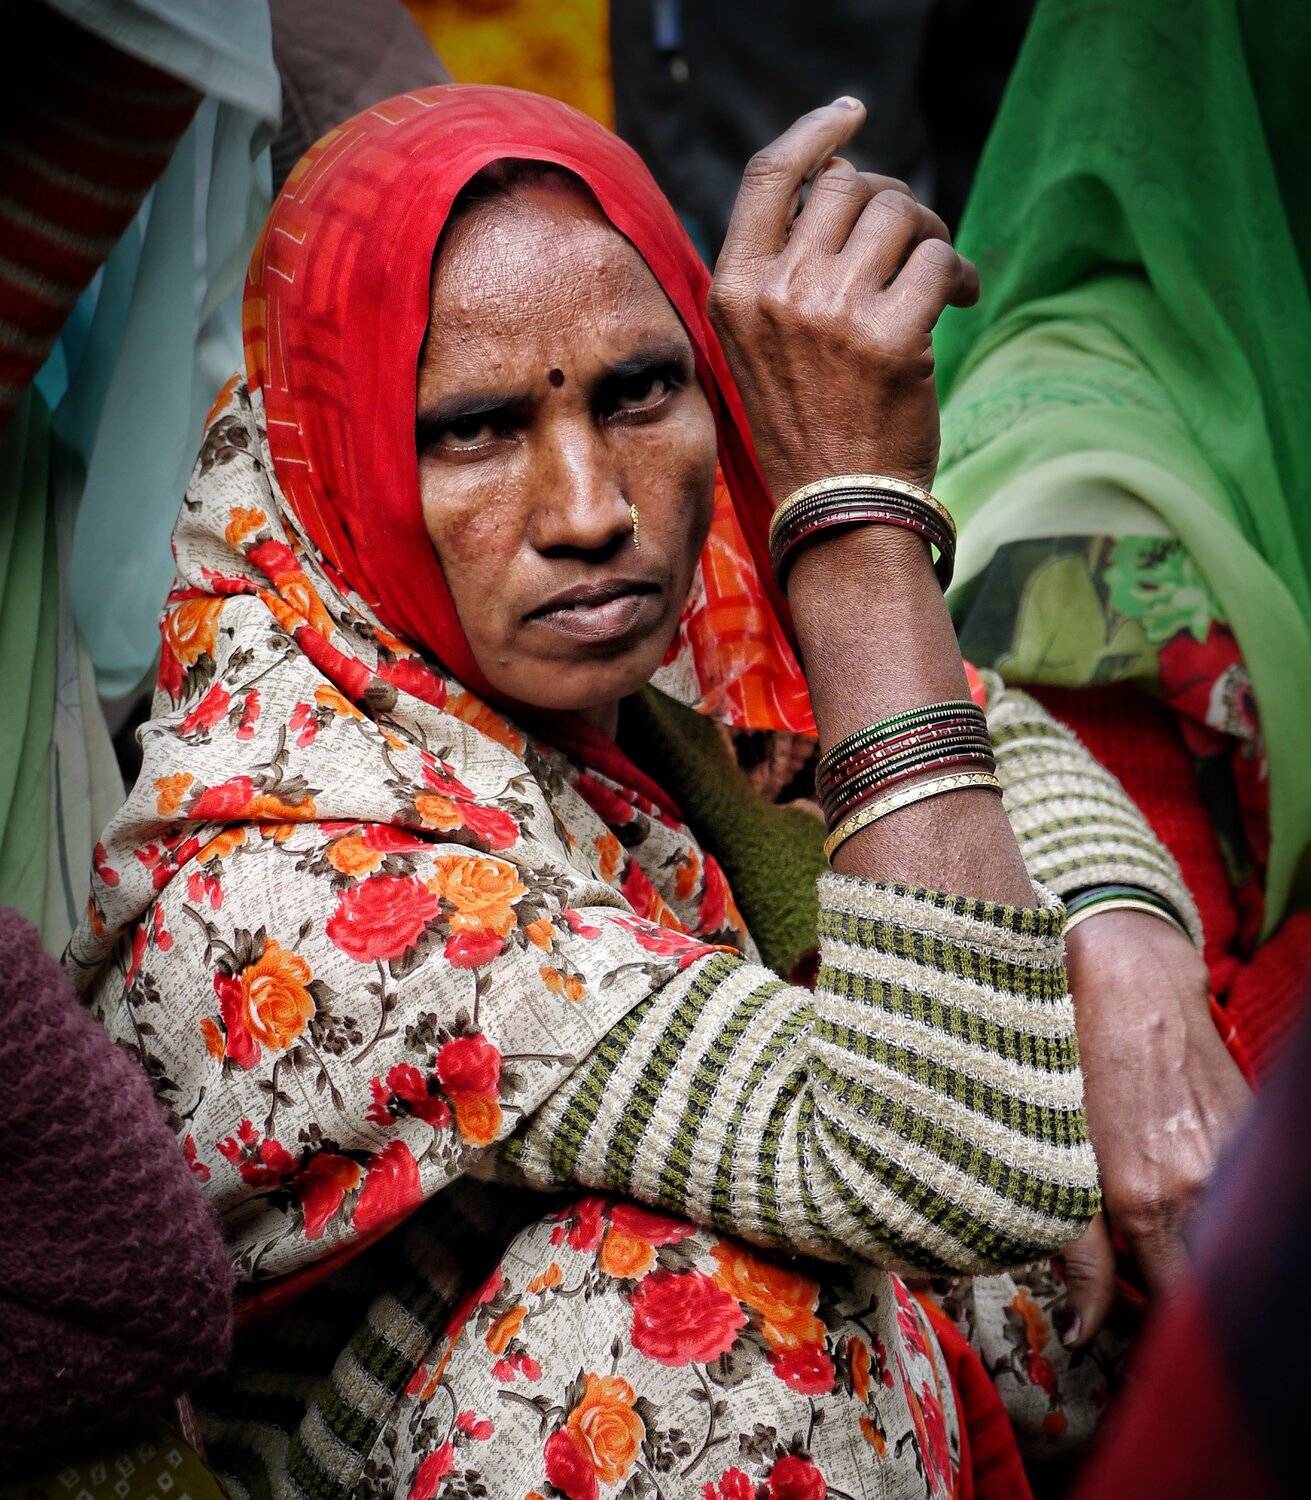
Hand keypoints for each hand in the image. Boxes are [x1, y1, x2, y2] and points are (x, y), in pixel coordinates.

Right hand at [708, 99, 978, 499]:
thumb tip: (845, 183)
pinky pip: (941, 261)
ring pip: (900, 213)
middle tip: (914, 240)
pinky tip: (965, 300)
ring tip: (940, 274)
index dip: (814, 133)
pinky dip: (962, 275)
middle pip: (848, 184)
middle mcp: (778, 293)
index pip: (769, 176)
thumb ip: (780, 271)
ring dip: (931, 234)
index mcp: (735, 291)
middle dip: (891, 200)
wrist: (836, 509)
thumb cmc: (805, 426)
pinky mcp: (893, 338)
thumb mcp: (758, 346)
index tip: (851, 115)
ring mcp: (833, 314)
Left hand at [1059, 908, 1251, 1343]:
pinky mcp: (1251, 1128)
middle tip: (1128, 1289)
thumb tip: (1083, 1331)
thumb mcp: (1055, 1150)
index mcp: (1146, 1200)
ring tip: (1143, 1234)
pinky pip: (1239, 1194)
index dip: (1156, 1335)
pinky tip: (1170, 1185)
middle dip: (1171, 1302)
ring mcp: (1235, 1156)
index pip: (1174, 1311)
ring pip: (1223, 1241)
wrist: (1126, 974)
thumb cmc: (1071, 1054)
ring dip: (1189, 1253)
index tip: (1128, 1335)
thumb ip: (1075, 1249)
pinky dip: (1210, 1209)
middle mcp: (1201, 1187)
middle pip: (1204, 1284)